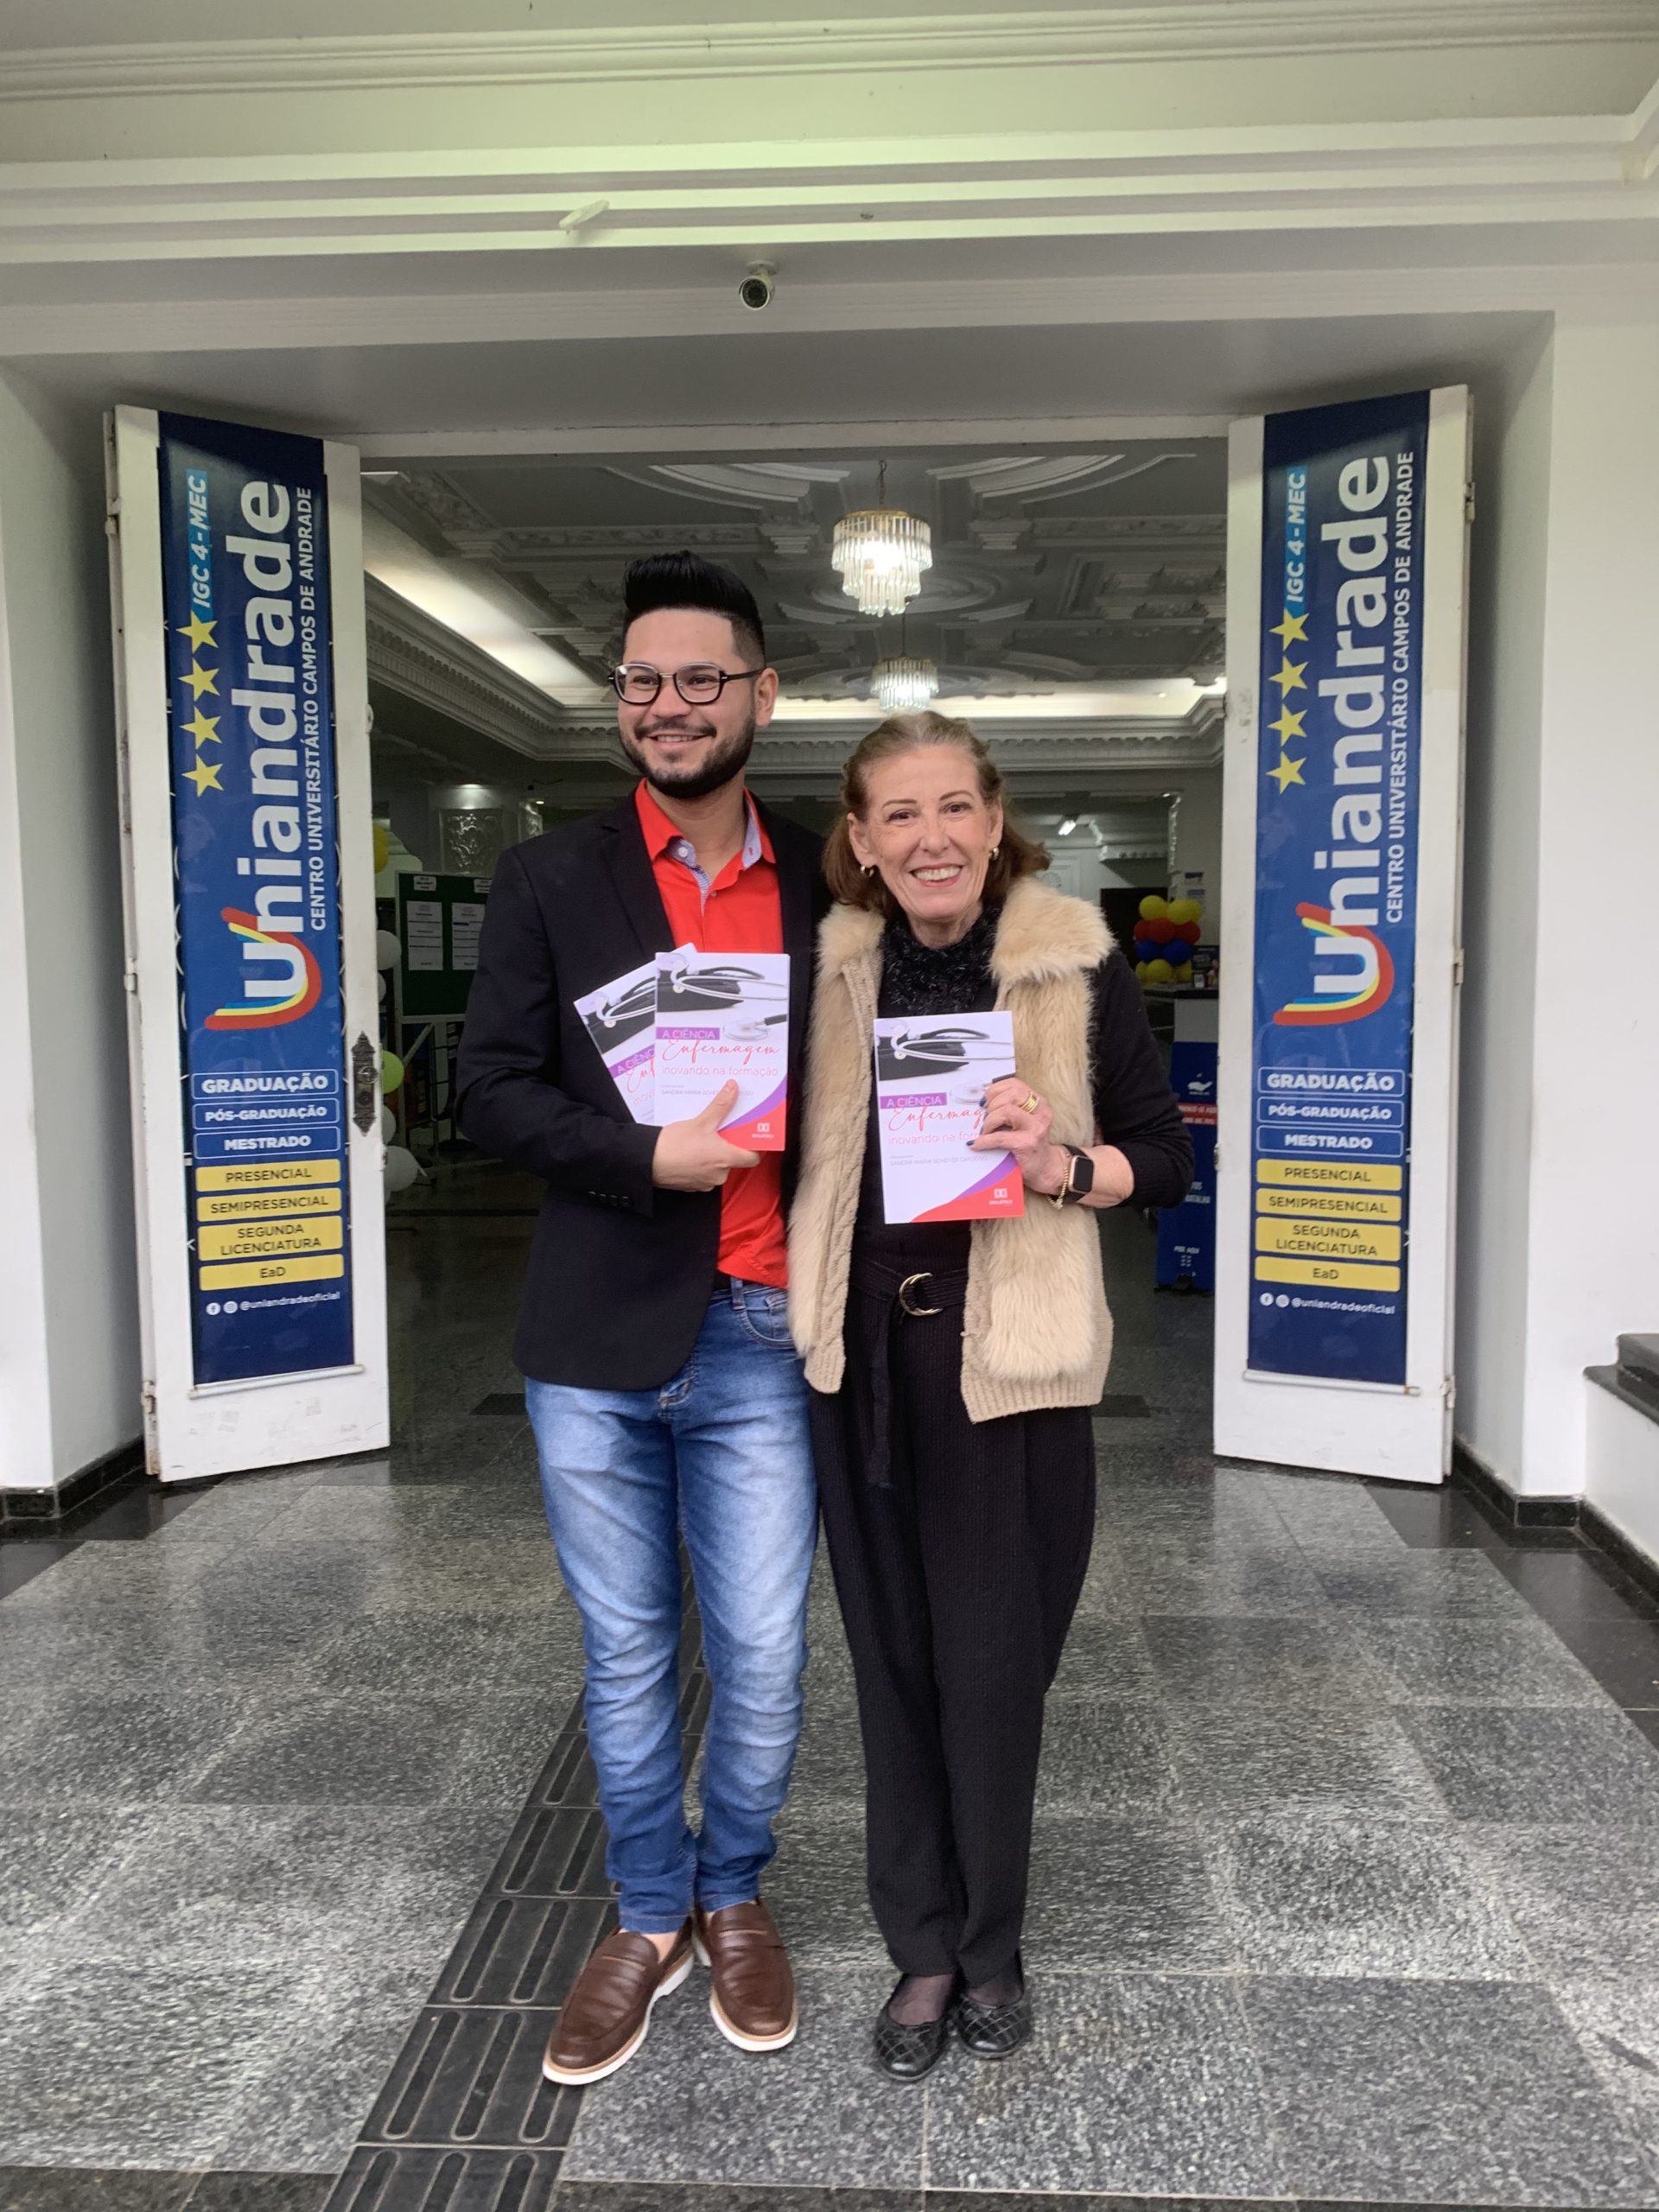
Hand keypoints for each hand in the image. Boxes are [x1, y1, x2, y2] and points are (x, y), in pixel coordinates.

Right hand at [652, 1082, 760, 1191]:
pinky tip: (691, 1150)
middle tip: (724, 1129)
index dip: (755, 1146)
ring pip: (717, 1166)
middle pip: (733, 1159)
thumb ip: (721, 1106)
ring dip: (714, 1153)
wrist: (647, 1162)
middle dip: (729, 1145)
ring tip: (704, 1137)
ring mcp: (705, 1183)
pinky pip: (703, 1172)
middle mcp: (720, 1175)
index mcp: (726, 1159)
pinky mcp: (692, 1186)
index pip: (753, 1157)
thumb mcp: (701, 1121)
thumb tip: (733, 1089)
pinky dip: (701, 1162)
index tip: (751, 1134)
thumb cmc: (674, 1144)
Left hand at [970, 1075, 1068, 1196]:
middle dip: (993, 1103)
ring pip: (1007, 1110)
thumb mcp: (1023, 1121)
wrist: (1044, 1168)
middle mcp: (1040, 1112)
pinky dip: (984, 1140)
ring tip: (985, 1131)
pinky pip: (1000, 1137)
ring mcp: (1036, 1127)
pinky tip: (977, 1144)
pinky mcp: (1027, 1143)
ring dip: (990, 1120)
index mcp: (1039, 1103)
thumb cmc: (1029, 1143)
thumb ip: (1009, 1108)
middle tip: (985, 1117)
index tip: (985, 1100)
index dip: (996, 1089)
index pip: (1015, 1084)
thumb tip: (981, 1102)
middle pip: (1012, 1094)